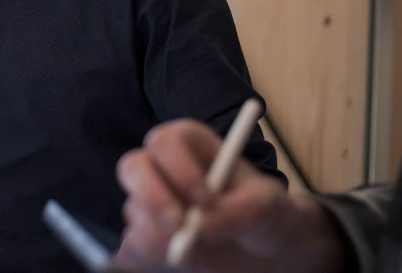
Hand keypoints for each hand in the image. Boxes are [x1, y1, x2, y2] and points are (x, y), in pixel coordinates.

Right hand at [111, 120, 346, 272]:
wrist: (267, 252)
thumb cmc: (268, 215)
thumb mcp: (269, 206)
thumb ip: (241, 209)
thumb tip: (200, 225)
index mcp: (190, 147)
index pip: (166, 141)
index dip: (179, 167)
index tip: (206, 198)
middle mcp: (163, 170)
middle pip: (133, 168)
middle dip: (154, 199)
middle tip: (181, 228)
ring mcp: (150, 204)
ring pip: (133, 213)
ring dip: (163, 236)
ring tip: (202, 247)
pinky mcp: (144, 237)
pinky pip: (132, 248)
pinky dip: (154, 259)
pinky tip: (187, 261)